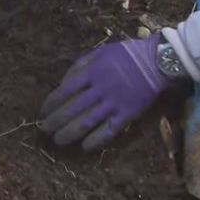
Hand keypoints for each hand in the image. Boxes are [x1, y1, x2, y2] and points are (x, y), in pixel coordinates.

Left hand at [39, 33, 172, 150]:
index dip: (50, 104)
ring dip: (70, 133)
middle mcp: (99, 89)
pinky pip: (108, 130)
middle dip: (55, 121)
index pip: (64, 91)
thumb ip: (80, 66)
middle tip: (44, 130)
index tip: (42, 112)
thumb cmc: (127, 55)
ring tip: (58, 140)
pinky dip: (96, 140)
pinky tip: (85, 147)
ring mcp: (113, 103)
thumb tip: (63, 83)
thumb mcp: (100, 53)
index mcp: (91, 72)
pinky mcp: (127, 114)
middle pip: (72, 109)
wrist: (157, 61)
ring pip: (86, 122)